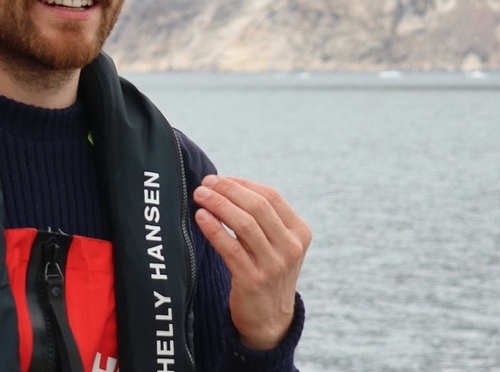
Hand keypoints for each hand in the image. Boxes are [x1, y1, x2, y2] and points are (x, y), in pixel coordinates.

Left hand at [193, 175, 310, 350]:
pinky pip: (231, 248)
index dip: (242, 183)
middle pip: (258, 206)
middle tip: (205, 183)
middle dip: (228, 190)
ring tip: (200, 195)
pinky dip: (214, 229)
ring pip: (244, 224)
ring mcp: (274, 265)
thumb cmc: (266, 270)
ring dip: (218, 205)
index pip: (270, 196)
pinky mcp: (253, 281)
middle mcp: (291, 248)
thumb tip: (224, 184)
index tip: (219, 179)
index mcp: (299, 232)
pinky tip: (201, 217)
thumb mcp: (277, 243)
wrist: (270, 320)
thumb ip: (261, 217)